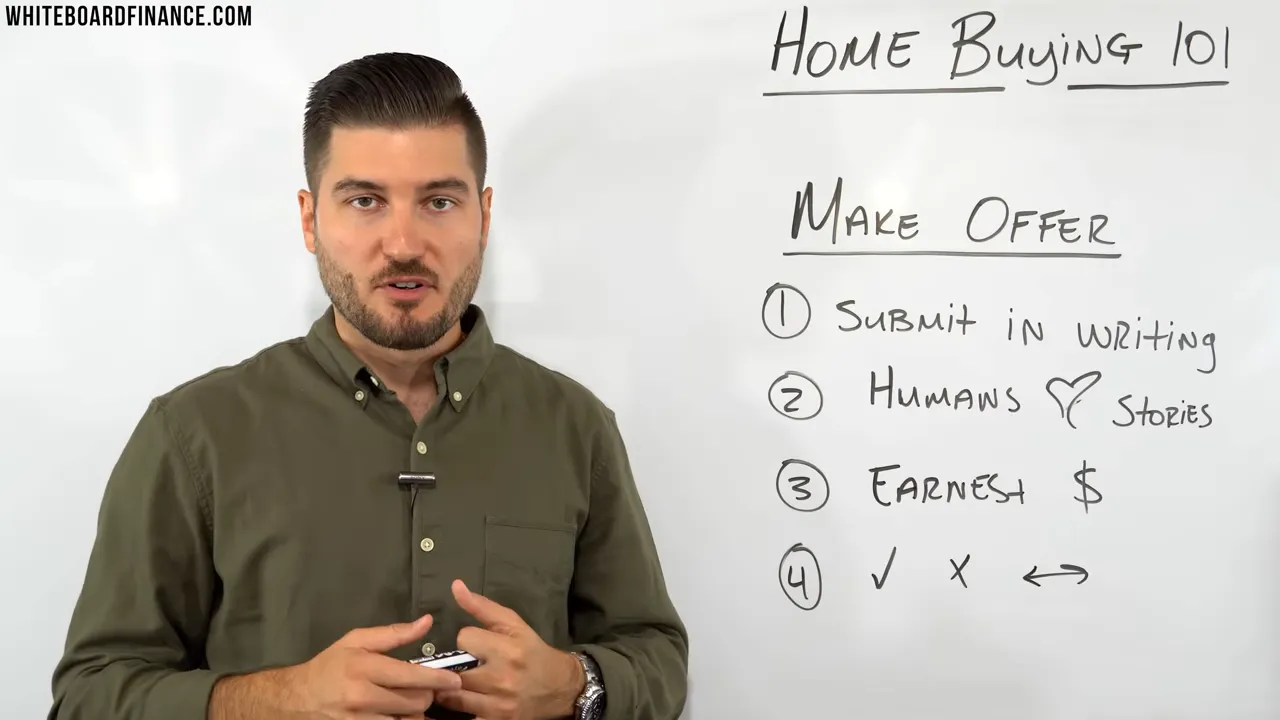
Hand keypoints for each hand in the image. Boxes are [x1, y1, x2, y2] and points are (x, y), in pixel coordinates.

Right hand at [287, 613, 463, 718]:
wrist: (299, 697)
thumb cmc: (331, 664)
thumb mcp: (358, 640)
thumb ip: (394, 634)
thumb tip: (426, 622)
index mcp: (364, 667)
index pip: (410, 676)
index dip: (437, 679)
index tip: (455, 680)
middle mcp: (362, 696)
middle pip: (414, 702)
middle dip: (427, 695)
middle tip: (427, 688)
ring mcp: (360, 719)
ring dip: (415, 712)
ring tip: (412, 700)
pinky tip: (400, 712)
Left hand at [433, 580, 584, 719]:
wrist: (561, 687)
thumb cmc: (533, 652)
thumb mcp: (514, 624)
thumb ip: (482, 607)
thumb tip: (455, 586)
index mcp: (507, 649)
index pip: (463, 639)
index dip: (467, 639)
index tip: (476, 644)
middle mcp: (502, 678)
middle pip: (453, 670)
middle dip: (455, 666)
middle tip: (463, 665)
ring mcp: (498, 705)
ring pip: (453, 697)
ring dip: (452, 689)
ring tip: (461, 683)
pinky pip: (465, 718)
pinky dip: (463, 710)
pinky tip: (469, 701)